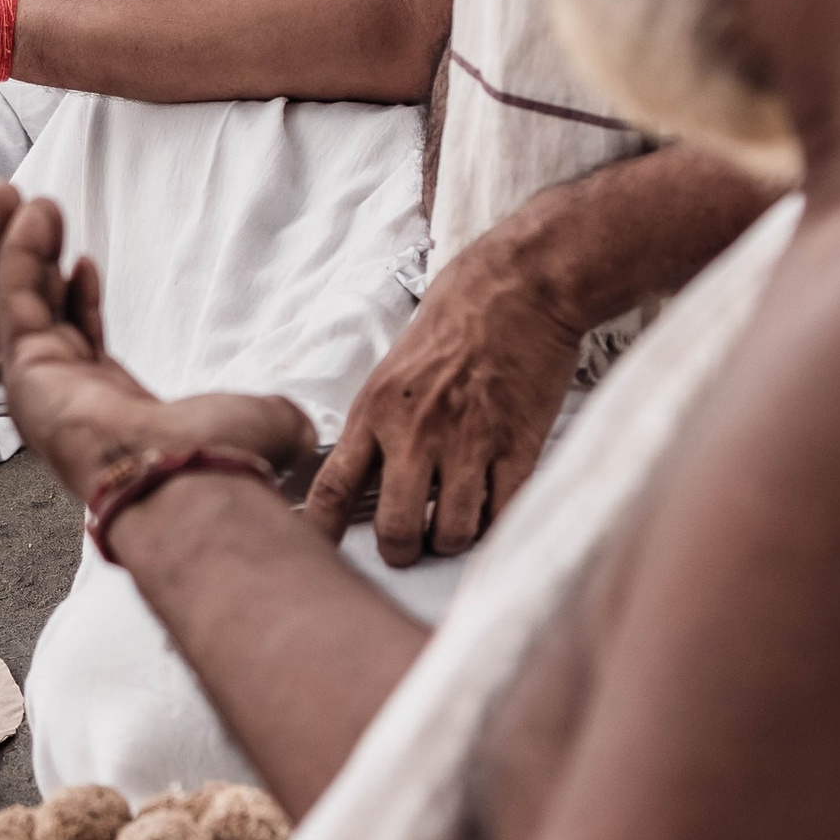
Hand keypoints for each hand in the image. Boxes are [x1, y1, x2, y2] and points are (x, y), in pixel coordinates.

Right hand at [0, 189, 317, 507]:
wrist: (188, 477)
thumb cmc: (219, 461)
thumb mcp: (256, 424)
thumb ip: (274, 415)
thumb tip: (307, 428)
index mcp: (108, 412)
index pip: (78, 343)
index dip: (76, 301)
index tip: (83, 262)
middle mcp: (64, 399)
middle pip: (29, 316)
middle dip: (24, 261)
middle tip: (27, 209)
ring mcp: (40, 387)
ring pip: (7, 302)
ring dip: (8, 245)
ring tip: (12, 194)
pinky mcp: (27, 369)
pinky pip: (14, 298)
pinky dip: (16, 254)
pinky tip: (30, 213)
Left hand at [305, 233, 587, 565]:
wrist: (519, 287)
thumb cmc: (456, 318)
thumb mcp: (393, 367)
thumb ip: (378, 422)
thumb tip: (365, 476)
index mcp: (376, 410)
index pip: (334, 488)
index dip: (322, 533)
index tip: (320, 553)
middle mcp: (416, 433)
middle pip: (396, 529)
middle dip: (401, 550)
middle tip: (408, 546)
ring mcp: (469, 443)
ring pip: (452, 533)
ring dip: (452, 540)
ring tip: (454, 526)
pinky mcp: (517, 447)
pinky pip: (502, 514)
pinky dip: (495, 524)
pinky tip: (490, 509)